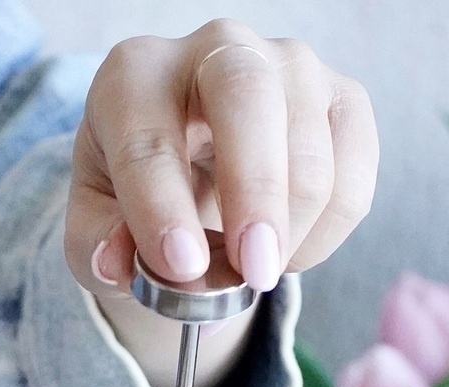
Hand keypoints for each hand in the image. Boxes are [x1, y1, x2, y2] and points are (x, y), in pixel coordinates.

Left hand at [65, 22, 376, 386]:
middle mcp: (215, 48)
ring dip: (290, 230)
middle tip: (252, 271)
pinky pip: (354, 170)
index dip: (164, 208)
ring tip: (253, 275)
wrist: (186, 181)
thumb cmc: (131, 200)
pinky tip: (286, 254)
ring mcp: (289, 65)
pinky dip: (325, 232)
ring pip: (311, 142)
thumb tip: (117, 261)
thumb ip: (95, 246)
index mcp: (134, 78)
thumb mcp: (94, 229)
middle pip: (247, 94)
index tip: (180, 267)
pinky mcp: (342, 99)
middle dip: (254, 191)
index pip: (148, 138)